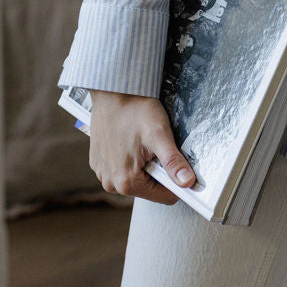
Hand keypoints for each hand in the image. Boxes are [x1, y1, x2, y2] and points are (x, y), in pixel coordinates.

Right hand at [87, 90, 195, 205]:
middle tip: (155, 146)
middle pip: (150, 187)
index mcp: (126, 182)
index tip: (176, 162)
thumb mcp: (159, 134)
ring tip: (142, 141)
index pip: (165, 196)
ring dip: (143, 164)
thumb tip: (187, 182)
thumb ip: (173, 161)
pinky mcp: (98, 163)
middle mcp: (111, 184)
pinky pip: (121, 169)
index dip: (176, 180)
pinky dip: (129, 158)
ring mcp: (102, 174)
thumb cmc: (134, 108)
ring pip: (136, 178)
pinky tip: (130, 140)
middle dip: (158, 169)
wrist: (111, 90)